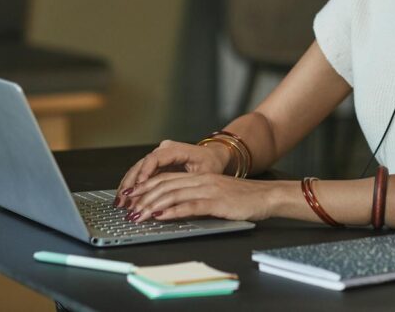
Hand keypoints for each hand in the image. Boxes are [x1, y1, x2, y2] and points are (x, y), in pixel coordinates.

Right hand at [115, 140, 227, 207]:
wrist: (214, 156)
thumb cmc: (211, 164)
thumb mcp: (204, 174)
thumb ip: (188, 184)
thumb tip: (173, 199)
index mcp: (176, 149)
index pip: (155, 158)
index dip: (144, 173)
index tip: (138, 186)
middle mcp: (164, 150)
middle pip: (142, 165)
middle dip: (131, 183)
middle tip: (124, 200)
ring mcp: (158, 156)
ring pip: (138, 170)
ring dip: (128, 186)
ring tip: (120, 203)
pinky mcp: (156, 165)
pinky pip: (141, 175)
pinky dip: (133, 187)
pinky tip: (125, 198)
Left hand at [125, 172, 278, 223]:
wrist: (267, 196)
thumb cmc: (243, 198)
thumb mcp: (216, 193)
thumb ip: (196, 196)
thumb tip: (172, 207)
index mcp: (200, 177)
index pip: (166, 179)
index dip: (145, 186)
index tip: (130, 196)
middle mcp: (201, 181)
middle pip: (165, 185)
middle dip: (143, 197)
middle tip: (128, 208)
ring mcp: (208, 190)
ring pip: (173, 195)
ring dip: (152, 205)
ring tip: (138, 215)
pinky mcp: (217, 202)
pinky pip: (191, 206)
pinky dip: (173, 211)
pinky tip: (162, 216)